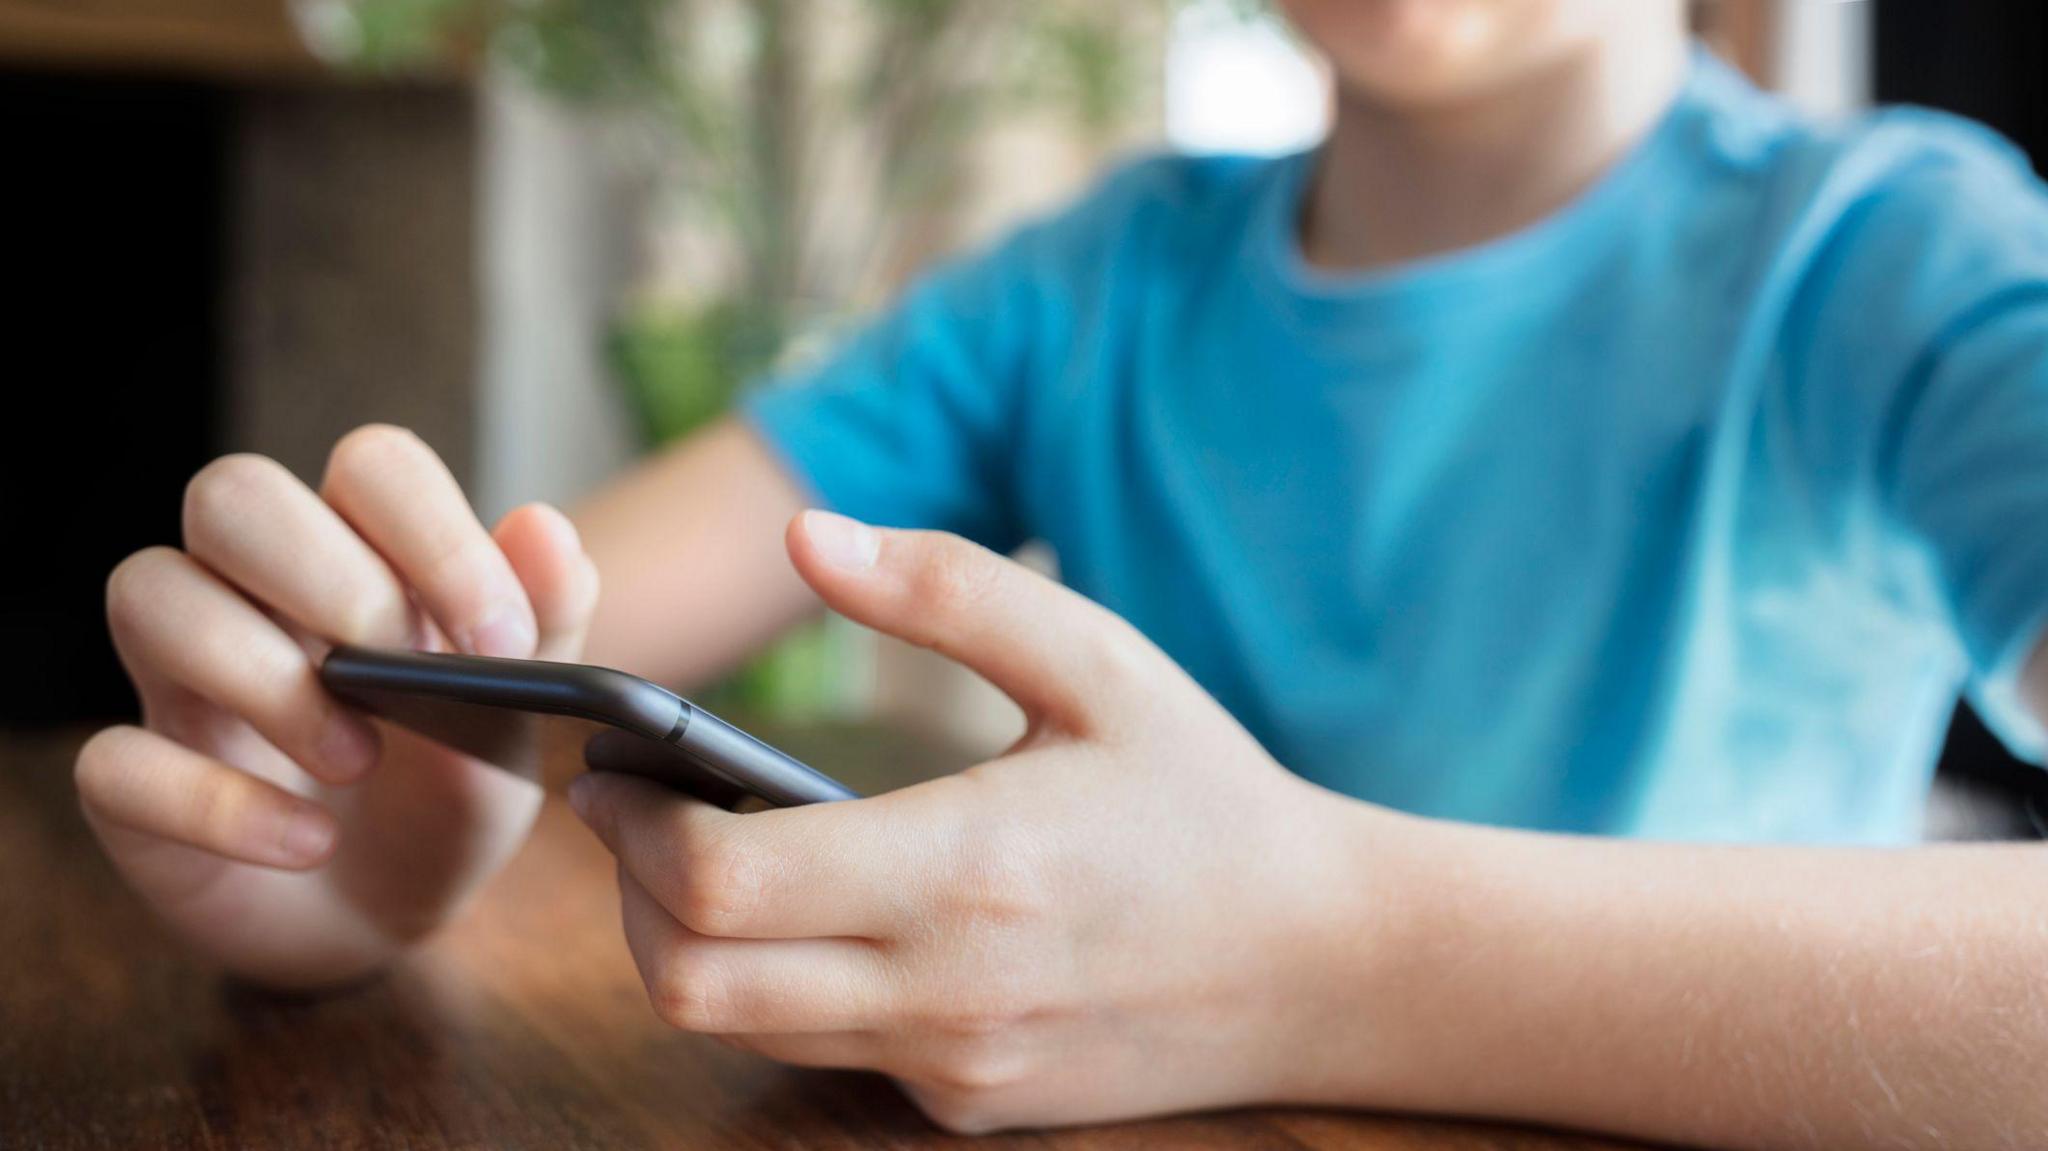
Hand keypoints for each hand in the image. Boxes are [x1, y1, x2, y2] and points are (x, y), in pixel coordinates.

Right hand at [79, 425, 598, 988]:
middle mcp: (254, 592)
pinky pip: (114, 760)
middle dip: (331, 578)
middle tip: (407, 676)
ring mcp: (179, 680)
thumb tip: (543, 526)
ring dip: (266, 679)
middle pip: (234, 494)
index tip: (501, 639)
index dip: (433, 531)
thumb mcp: (520, 716)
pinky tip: (306, 844)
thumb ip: (545, 621)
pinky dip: (218, 806)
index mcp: (359, 551)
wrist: (399, 915)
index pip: (371, 465)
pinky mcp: (132, 783)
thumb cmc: (450, 786)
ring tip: (357, 760)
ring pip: (150, 592)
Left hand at [571, 511, 1400, 1132]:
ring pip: (742, 1031)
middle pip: (692, 983)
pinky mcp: (972, 1104)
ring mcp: (956, 1063)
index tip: (612, 769)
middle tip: (635, 818)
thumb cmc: (1205, 793)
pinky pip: (828, 1056)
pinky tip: (830, 919)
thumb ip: (948, 590)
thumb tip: (811, 537)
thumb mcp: (1098, 661)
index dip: (635, 826)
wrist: (1324, 960)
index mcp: (967, 865)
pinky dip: (788, 992)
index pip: (721, 881)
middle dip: (629, 898)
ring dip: (693, 948)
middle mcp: (946, 988)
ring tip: (714, 857)